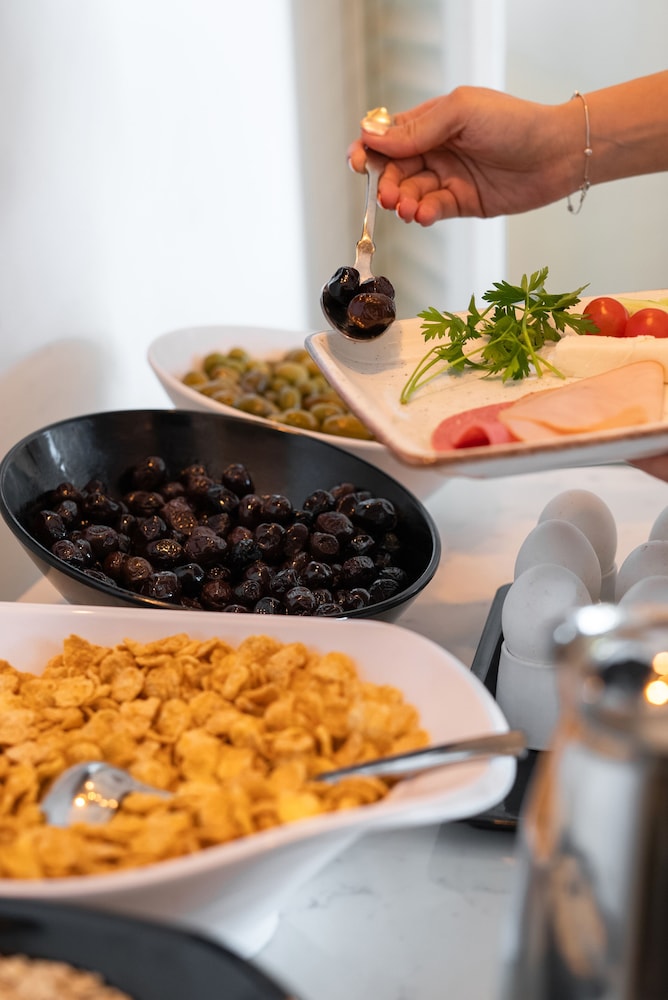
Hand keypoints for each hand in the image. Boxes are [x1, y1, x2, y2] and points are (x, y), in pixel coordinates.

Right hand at [348, 87, 578, 225]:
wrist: (556, 154)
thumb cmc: (513, 123)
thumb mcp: (461, 113)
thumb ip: (417, 129)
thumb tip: (372, 137)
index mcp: (432, 121)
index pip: (389, 136)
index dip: (368, 150)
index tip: (356, 163)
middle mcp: (436, 149)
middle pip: (395, 169)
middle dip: (386, 183)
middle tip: (388, 195)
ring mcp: (448, 177)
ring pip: (411, 193)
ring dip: (403, 202)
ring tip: (407, 208)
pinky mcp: (462, 203)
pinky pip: (433, 210)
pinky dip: (424, 214)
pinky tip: (424, 214)